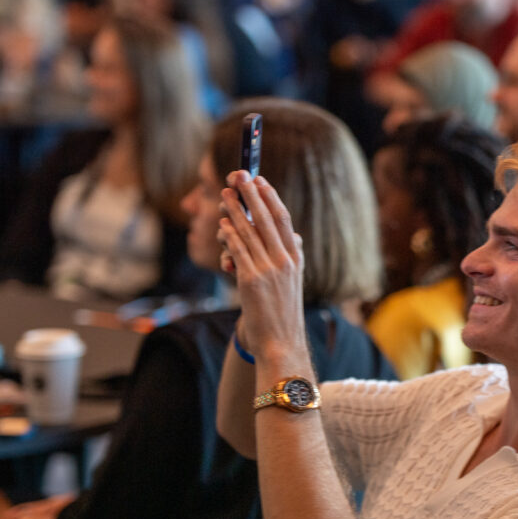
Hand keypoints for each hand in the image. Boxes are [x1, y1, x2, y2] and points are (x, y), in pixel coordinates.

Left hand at [217, 172, 307, 366]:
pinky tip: (222, 226)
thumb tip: (295, 237)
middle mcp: (285, 260)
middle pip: (266, 219)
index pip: (284, 220)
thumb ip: (291, 257)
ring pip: (249, 231)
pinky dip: (229, 236)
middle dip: (251, 194)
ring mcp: (269, 269)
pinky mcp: (251, 280)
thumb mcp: (293, 281)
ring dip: (234, 211)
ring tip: (224, 195)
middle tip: (239, 175)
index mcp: (295, 258)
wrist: (281, 342)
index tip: (259, 181)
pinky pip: (238, 251)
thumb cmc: (282, 313)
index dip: (270, 198)